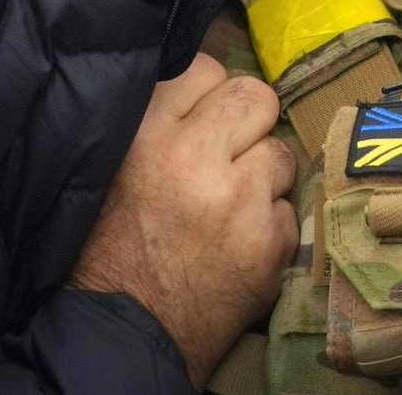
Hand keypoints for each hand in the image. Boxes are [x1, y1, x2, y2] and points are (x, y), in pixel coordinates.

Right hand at [68, 54, 296, 388]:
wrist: (127, 332)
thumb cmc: (111, 247)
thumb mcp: (115, 163)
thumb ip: (156, 118)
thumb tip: (200, 84)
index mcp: (149, 132)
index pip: (206, 69)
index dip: (209, 94)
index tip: (203, 119)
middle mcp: (197, 157)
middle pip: (256, 97)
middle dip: (248, 122)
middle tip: (231, 151)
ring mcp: (240, 199)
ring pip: (281, 153)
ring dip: (263, 175)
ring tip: (232, 203)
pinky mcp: (271, 242)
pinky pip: (290, 208)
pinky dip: (270, 225)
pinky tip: (239, 242)